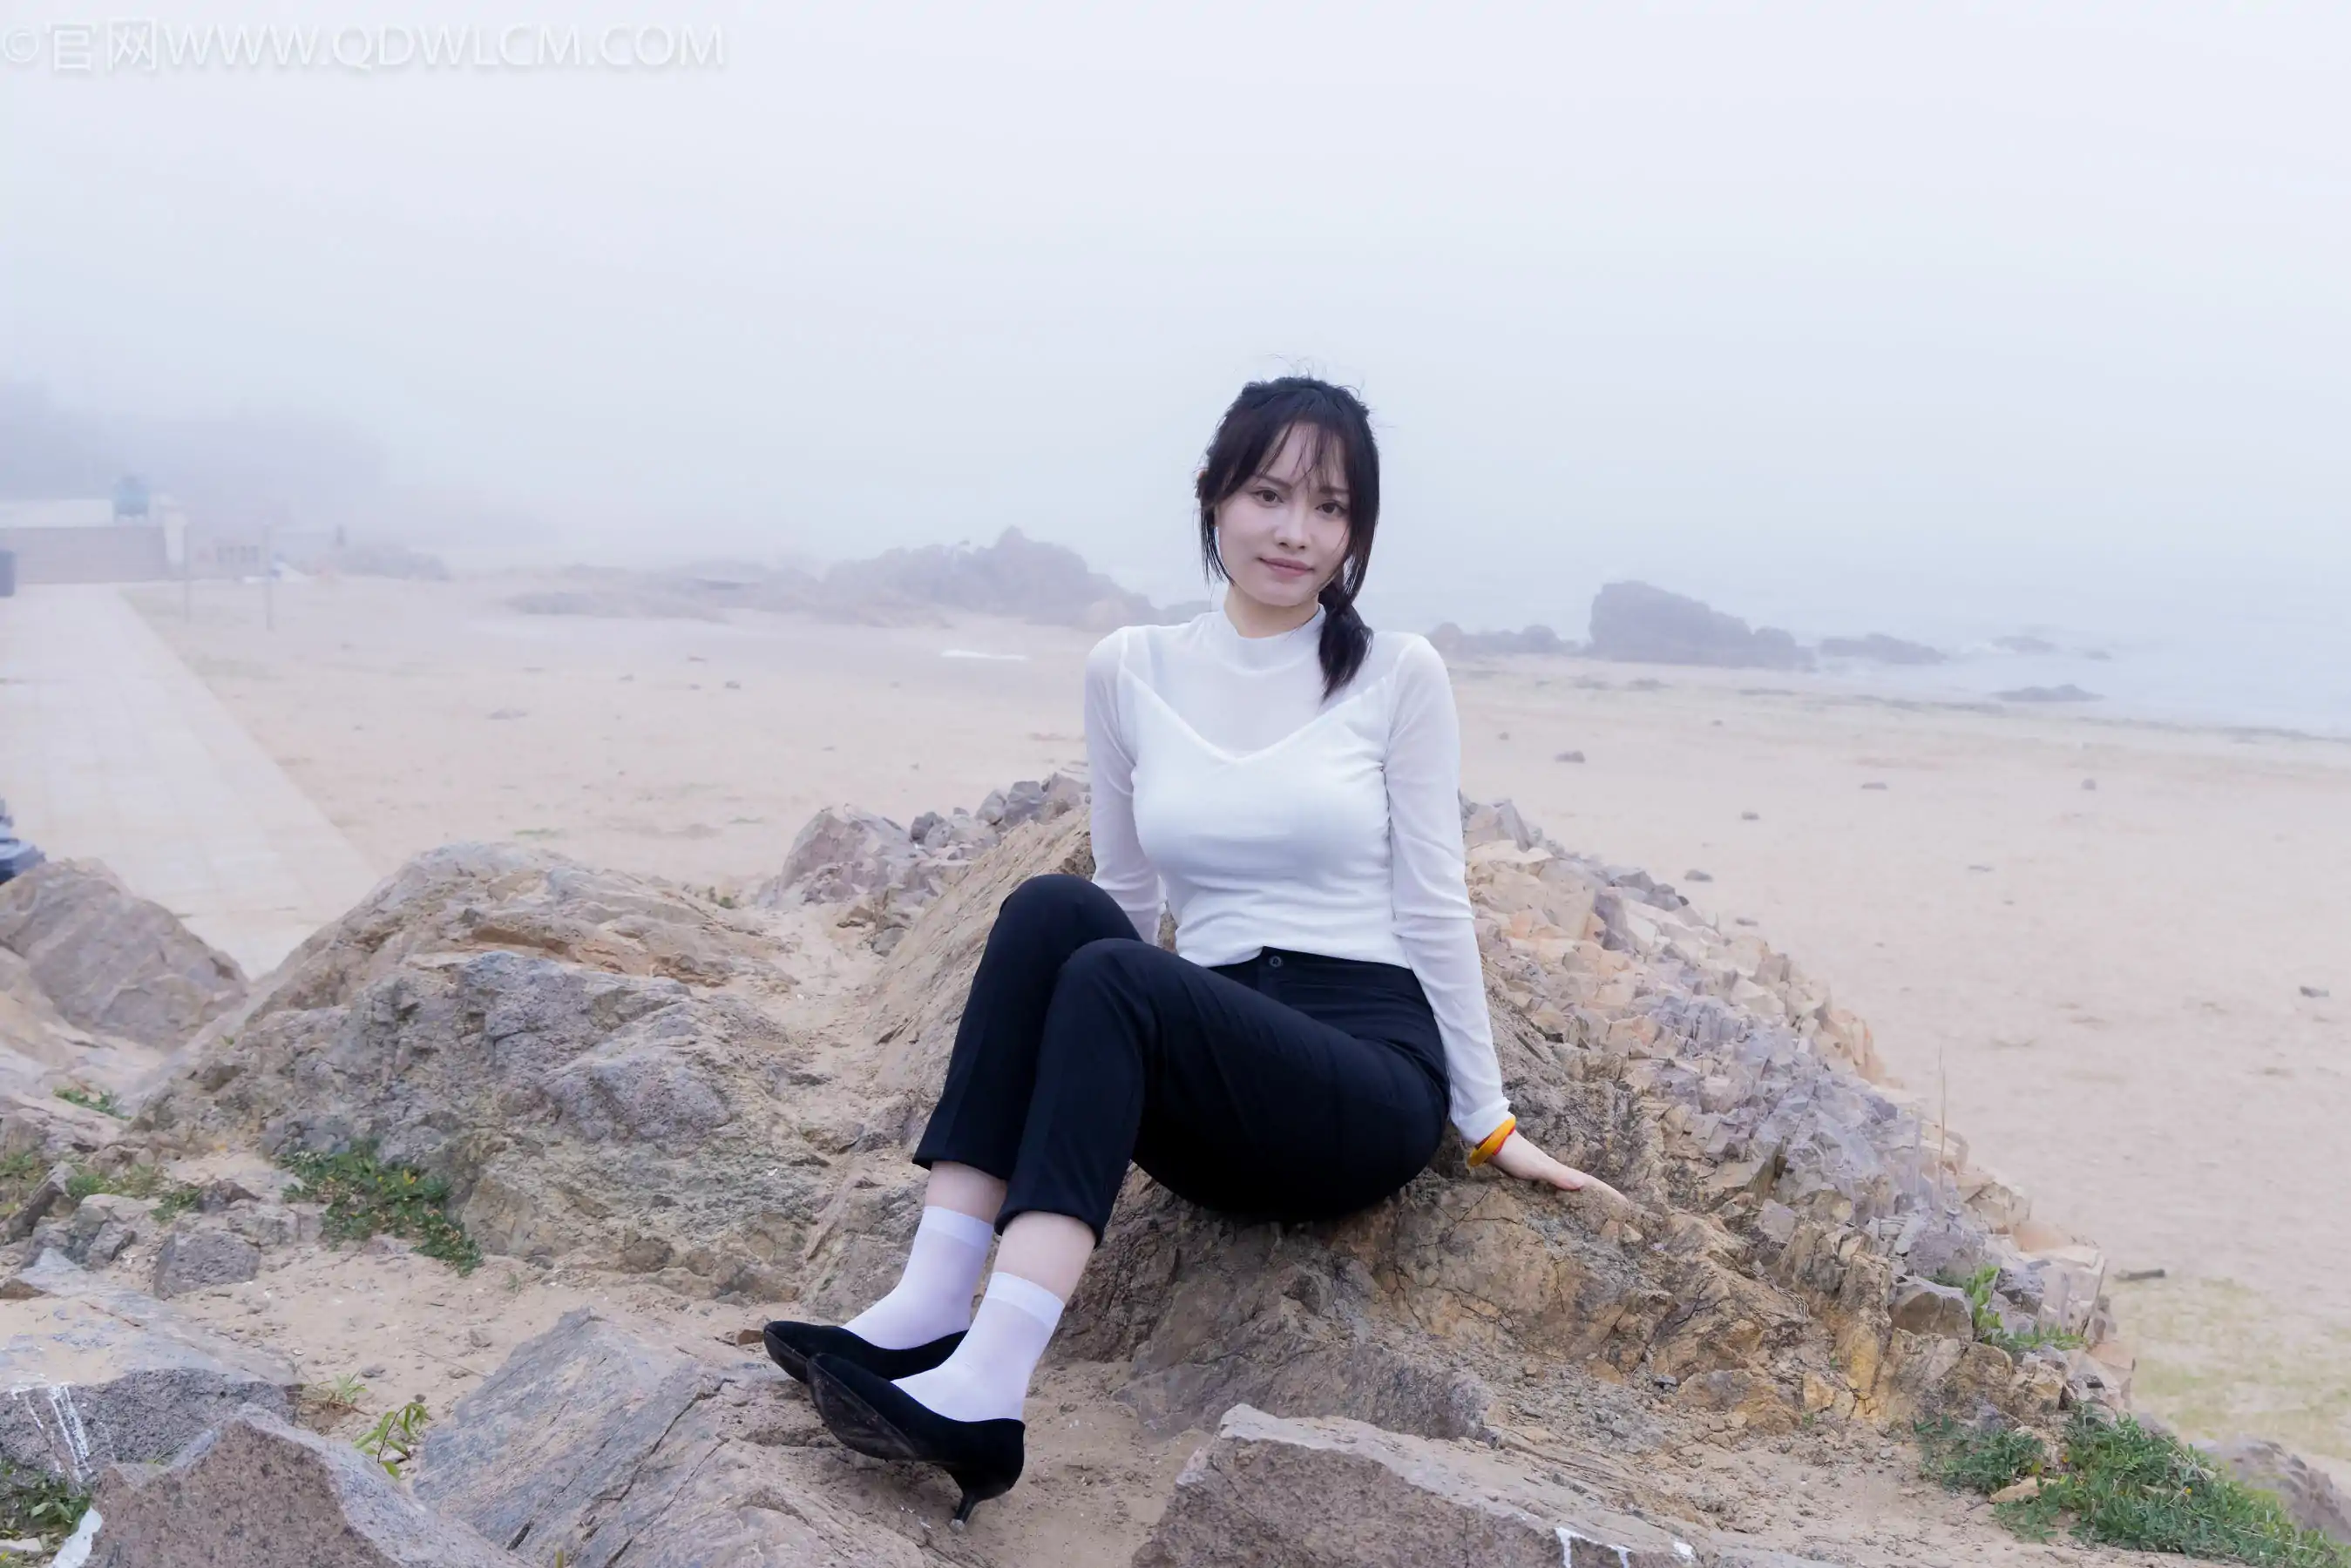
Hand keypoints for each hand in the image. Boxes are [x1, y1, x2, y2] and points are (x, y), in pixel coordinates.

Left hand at [1486, 1131, 1626, 1207]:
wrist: (1492, 1142)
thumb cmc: (1516, 1155)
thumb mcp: (1538, 1167)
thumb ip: (1558, 1175)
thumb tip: (1583, 1185)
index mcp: (1560, 1171)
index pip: (1589, 1183)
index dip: (1607, 1193)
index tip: (1625, 1205)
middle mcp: (1554, 1173)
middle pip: (1580, 1188)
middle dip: (1597, 1200)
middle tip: (1612, 1218)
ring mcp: (1542, 1176)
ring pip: (1566, 1192)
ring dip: (1579, 1202)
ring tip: (1591, 1219)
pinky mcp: (1529, 1179)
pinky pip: (1551, 1194)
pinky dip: (1559, 1202)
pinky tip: (1557, 1210)